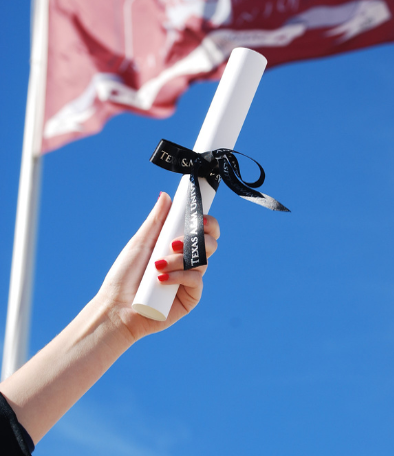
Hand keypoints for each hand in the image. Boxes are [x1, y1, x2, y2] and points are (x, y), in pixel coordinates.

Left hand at [97, 192, 219, 344]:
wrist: (116, 308)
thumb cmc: (124, 276)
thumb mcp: (140, 243)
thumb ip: (156, 220)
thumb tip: (166, 196)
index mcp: (178, 246)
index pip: (203, 230)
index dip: (208, 222)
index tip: (199, 216)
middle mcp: (187, 261)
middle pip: (210, 243)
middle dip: (196, 238)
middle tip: (175, 243)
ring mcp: (190, 280)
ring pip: (201, 261)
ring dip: (179, 259)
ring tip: (157, 265)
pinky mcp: (190, 297)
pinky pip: (195, 281)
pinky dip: (179, 276)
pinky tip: (160, 280)